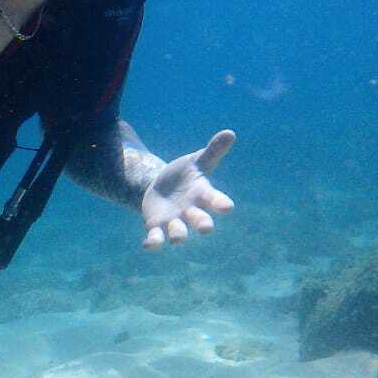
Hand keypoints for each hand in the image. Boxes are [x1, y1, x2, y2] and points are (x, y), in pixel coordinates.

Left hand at [141, 129, 235, 248]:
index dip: (221, 203)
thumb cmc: (185, 175)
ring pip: (179, 232)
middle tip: (206, 228)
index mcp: (202, 194)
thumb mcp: (196, 161)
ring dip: (179, 235)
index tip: (227, 207)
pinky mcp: (157, 226)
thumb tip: (230, 133)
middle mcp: (191, 211)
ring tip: (178, 239)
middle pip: (200, 219)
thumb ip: (213, 151)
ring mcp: (175, 221)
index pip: (215, 200)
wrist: (162, 189)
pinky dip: (153, 242)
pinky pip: (156, 237)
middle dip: (203, 223)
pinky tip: (147, 245)